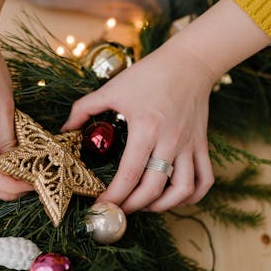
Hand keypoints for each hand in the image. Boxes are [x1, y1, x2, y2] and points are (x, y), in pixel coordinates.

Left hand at [62, 40, 216, 212]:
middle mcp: (170, 141)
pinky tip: (175, 198)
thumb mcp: (112, 89)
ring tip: (145, 205)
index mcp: (146, 129)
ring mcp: (189, 145)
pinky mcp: (202, 144)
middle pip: (152, 189)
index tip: (100, 206)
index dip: (113, 196)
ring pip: (183, 190)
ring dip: (163, 205)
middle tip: (117, 209)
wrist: (190, 61)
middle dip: (132, 206)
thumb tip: (65, 129)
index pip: (128, 175)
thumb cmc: (148, 74)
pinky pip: (205, 179)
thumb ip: (85, 109)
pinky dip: (192, 196)